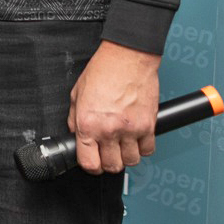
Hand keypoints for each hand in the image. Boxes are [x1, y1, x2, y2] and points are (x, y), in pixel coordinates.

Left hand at [66, 41, 161, 173]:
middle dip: (109, 163)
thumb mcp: (77, 95)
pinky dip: (143, 148)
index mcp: (88, 124)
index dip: (91, 166)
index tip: (93, 162)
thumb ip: (75, 119)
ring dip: (127, 156)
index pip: (89, 163)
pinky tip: (137, 138)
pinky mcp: (148, 125)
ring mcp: (130, 129)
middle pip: (112, 166)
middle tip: (108, 153)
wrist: (127, 57)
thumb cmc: (103, 71)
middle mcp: (109, 130)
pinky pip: (148, 149)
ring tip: (123, 145)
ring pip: (131, 161)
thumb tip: (76, 135)